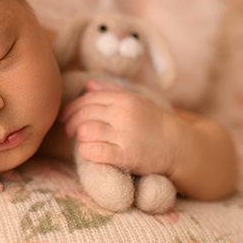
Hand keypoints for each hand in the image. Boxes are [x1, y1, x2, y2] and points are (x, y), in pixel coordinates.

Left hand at [59, 80, 179, 176]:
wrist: (178, 146)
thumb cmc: (154, 123)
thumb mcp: (137, 100)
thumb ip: (112, 91)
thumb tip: (88, 86)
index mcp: (125, 100)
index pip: (89, 99)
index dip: (72, 108)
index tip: (65, 117)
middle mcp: (124, 115)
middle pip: (85, 115)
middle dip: (71, 123)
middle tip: (69, 132)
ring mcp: (126, 135)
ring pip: (87, 131)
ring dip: (80, 137)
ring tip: (83, 141)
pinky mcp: (127, 156)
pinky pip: (96, 152)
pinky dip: (86, 151)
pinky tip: (88, 152)